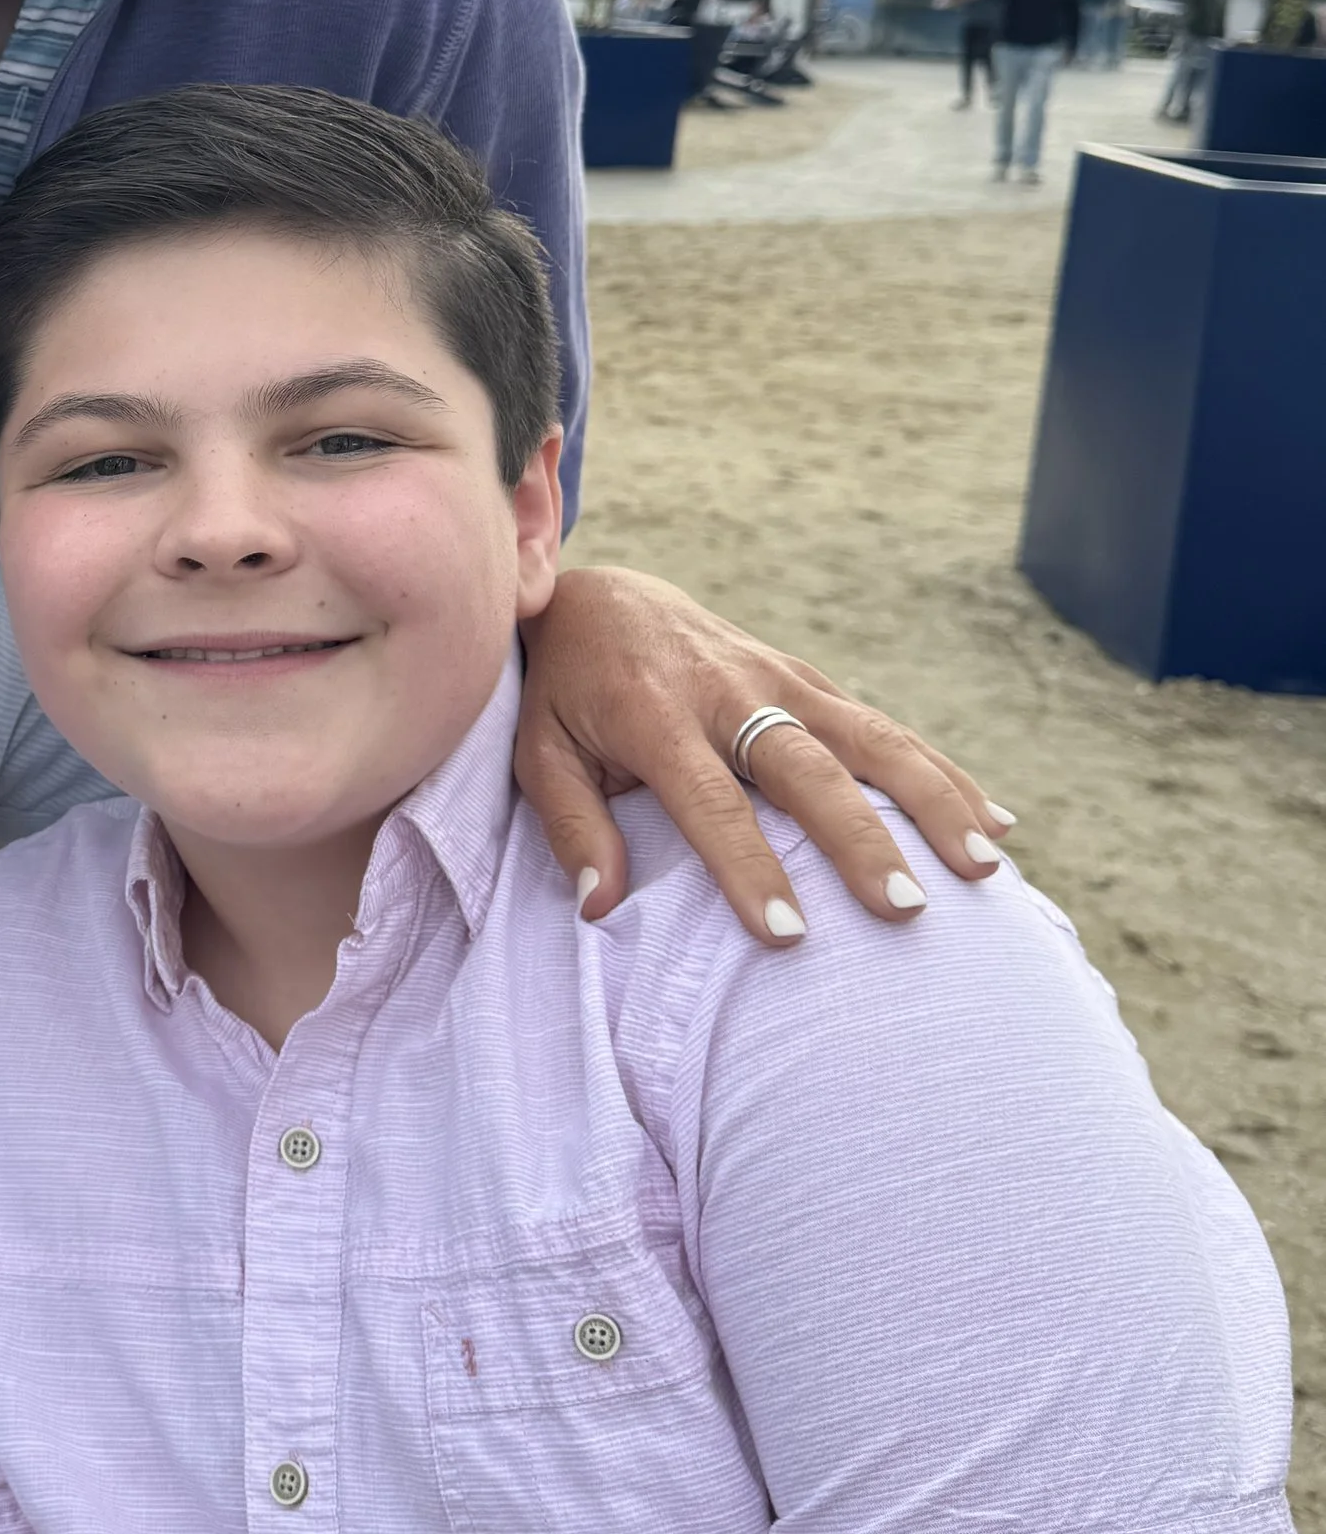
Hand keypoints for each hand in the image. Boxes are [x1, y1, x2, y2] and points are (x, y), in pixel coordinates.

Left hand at [515, 567, 1010, 946]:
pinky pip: (883, 729)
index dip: (750, 869)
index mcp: (654, 714)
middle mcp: (728, 689)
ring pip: (869, 738)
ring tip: (985, 868)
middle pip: (807, 767)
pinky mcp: (809, 678)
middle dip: (861, 839)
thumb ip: (569, 825)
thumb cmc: (563, 692)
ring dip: (933, 799)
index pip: (710, 801)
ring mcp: (779, 678)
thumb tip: (599, 907)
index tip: (790, 938)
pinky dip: (941, 773)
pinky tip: (996, 823)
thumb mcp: (538, 752)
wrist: (600, 595)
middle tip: (907, 909)